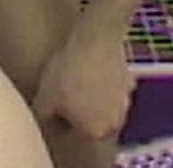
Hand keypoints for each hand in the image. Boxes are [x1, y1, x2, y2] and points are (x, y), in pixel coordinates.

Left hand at [31, 26, 134, 141]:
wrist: (94, 40)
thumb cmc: (68, 74)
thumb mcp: (44, 97)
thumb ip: (43, 116)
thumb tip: (42, 119)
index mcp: (95, 131)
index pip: (73, 132)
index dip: (59, 117)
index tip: (51, 101)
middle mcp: (115, 122)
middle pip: (91, 121)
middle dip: (79, 110)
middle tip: (63, 90)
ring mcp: (125, 101)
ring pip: (104, 105)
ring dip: (92, 96)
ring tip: (75, 76)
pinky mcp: (130, 81)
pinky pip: (112, 87)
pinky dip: (103, 81)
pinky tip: (90, 67)